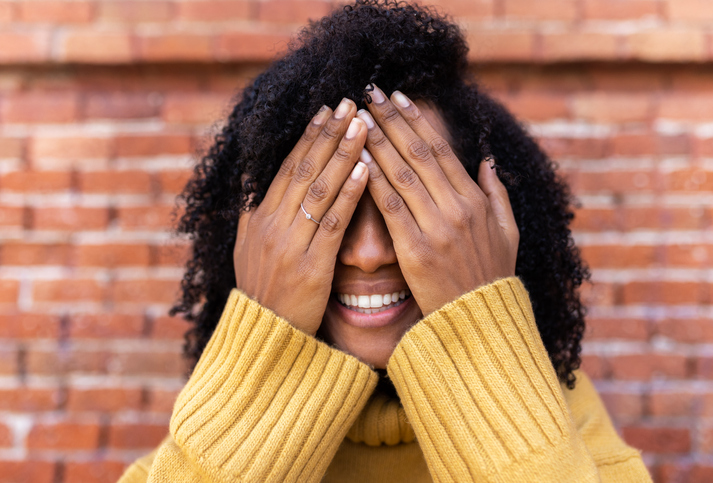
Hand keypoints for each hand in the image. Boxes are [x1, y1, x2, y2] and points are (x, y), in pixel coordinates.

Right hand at [233, 99, 368, 333]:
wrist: (264, 340)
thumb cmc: (264, 294)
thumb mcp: (246, 250)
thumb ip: (250, 215)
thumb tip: (251, 183)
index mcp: (257, 219)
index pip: (286, 167)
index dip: (308, 136)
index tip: (326, 110)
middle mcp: (270, 225)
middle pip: (303, 169)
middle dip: (328, 133)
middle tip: (349, 103)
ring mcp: (289, 245)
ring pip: (318, 188)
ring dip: (342, 153)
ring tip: (362, 125)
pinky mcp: (310, 266)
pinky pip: (332, 222)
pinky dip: (348, 194)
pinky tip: (366, 170)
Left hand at [356, 85, 517, 316]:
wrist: (479, 321)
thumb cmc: (491, 276)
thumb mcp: (508, 232)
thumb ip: (497, 194)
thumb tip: (487, 161)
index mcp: (475, 200)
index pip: (439, 150)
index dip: (416, 121)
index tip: (397, 98)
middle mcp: (456, 207)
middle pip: (417, 153)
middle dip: (391, 119)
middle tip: (370, 93)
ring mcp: (436, 228)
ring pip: (401, 174)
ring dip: (377, 142)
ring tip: (358, 117)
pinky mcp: (415, 250)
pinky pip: (390, 208)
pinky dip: (373, 181)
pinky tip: (357, 160)